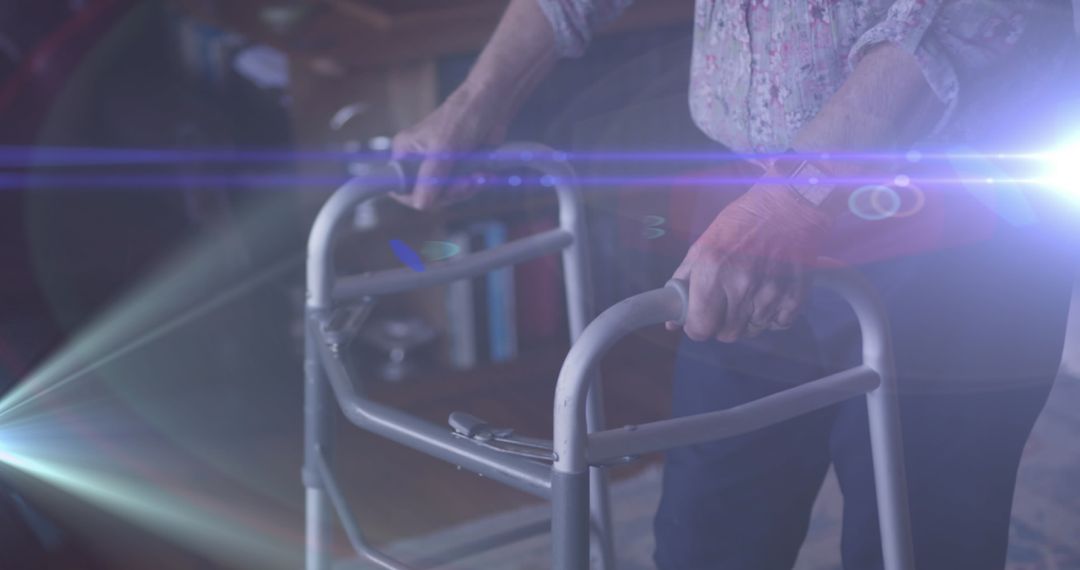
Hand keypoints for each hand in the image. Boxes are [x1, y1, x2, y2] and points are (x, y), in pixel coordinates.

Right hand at [391, 88, 511, 209]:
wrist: (492, 104)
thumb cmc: (463, 117)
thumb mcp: (444, 148)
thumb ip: (431, 177)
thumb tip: (421, 205)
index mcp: (405, 152)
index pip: (398, 187)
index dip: (414, 196)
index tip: (436, 197)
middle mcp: (418, 160)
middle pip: (426, 195)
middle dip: (449, 192)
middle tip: (468, 183)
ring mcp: (439, 166)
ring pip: (446, 194)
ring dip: (465, 189)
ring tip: (479, 176)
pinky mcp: (457, 168)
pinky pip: (460, 188)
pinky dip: (472, 184)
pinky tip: (483, 175)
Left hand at [668, 185, 832, 341]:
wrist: (788, 204)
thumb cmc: (740, 222)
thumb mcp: (702, 245)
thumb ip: (684, 282)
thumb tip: (671, 321)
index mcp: (712, 272)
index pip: (700, 327)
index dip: (696, 328)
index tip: (698, 319)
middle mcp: (741, 286)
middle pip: (727, 334)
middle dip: (720, 326)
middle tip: (723, 308)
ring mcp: (771, 293)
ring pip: (753, 331)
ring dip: (746, 321)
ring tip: (747, 298)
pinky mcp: (796, 295)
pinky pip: (779, 325)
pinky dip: (772, 318)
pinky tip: (767, 299)